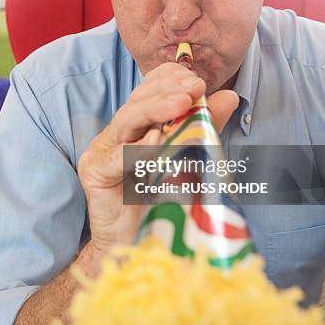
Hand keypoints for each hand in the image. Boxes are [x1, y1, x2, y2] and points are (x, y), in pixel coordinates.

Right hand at [78, 62, 238, 262]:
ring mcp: (101, 150)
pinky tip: (158, 139)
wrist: (134, 245)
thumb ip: (204, 128)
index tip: (197, 80)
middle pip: (137, 101)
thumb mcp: (187, 159)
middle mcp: (116, 133)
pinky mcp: (94, 172)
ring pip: (127, 121)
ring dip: (156, 109)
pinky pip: (119, 157)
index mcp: (136, 126)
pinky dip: (140, 147)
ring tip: (183, 102)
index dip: (169, 79)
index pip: (148, 89)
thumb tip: (230, 96)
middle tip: (195, 87)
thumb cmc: (160, 202)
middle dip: (167, 90)